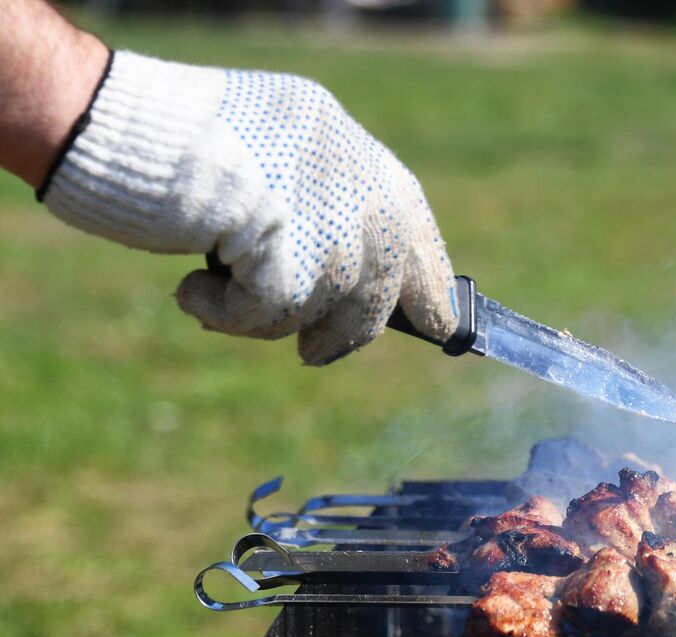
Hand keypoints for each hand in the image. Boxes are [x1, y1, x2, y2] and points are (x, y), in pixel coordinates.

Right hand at [42, 51, 454, 364]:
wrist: (111, 120)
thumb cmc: (178, 141)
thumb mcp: (275, 161)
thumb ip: (322, 206)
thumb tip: (365, 284)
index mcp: (350, 146)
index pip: (412, 223)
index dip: (428, 281)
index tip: (442, 323)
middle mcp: (352, 176)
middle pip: (386, 279)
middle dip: (355, 330)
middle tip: (316, 354)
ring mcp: (324, 213)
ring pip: (329, 307)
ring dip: (271, 320)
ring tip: (217, 296)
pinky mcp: (285, 249)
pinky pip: (271, 317)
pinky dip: (225, 316)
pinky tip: (192, 290)